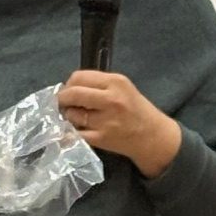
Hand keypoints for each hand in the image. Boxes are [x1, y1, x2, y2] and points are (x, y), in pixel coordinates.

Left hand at [58, 71, 181, 177]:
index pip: (79, 76)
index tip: (69, 90)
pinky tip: (74, 130)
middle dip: (62, 99)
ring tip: (76, 117)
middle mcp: (111, 99)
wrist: (153, 136)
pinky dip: (69, 132)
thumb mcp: (123, 88)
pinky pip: (75, 133)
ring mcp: (106, 120)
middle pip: (73, 93)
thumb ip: (98, 85)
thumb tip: (69, 87)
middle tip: (63, 104)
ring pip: (72, 114)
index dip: (69, 84)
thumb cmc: (136, 110)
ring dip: (68, 116)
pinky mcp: (101, 138)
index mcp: (116, 82)